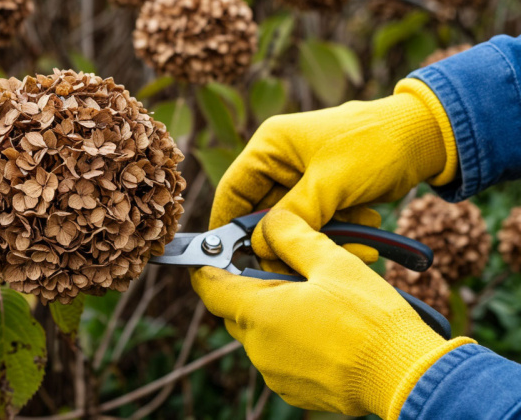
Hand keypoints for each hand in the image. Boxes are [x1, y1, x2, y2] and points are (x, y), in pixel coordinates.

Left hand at [191, 210, 473, 418]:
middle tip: (282, 269)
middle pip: (235, 309)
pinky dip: (290, 339)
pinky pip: (278, 356)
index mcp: (259, 313)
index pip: (210, 287)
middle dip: (249, 286)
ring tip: (313, 298)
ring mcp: (274, 373)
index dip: (208, 266)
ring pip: (259, 333)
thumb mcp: (331, 262)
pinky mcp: (293, 391)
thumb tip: (268, 221)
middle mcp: (258, 347)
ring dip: (273, 313)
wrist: (404, 376)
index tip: (214, 253)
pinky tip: (324, 328)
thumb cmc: (370, 319)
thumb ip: (292, 236)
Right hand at [211, 79, 456, 264]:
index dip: (226, 227)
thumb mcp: (329, 183)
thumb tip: (260, 247)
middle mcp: (280, 160)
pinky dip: (338, 234)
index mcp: (270, 146)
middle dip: (286, 239)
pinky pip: (317, 224)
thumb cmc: (375, 145)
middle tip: (300, 262)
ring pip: (293, 224)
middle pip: (263, 214)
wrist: (428, 137)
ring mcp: (303, 177)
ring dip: (320, 238)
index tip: (227, 259)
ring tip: (356, 241)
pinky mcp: (325, 192)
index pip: (232, 191)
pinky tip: (366, 233)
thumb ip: (291, 216)